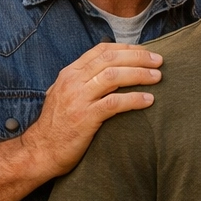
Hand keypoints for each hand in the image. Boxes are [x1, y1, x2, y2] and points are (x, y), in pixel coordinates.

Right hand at [20, 42, 163, 179]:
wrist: (40, 151)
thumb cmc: (58, 125)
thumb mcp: (65, 95)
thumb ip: (83, 81)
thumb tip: (111, 71)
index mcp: (70, 73)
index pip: (101, 51)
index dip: (127, 48)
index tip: (145, 52)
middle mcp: (73, 81)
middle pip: (111, 60)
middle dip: (138, 57)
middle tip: (159, 61)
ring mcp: (78, 99)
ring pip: (113, 77)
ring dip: (139, 74)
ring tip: (158, 77)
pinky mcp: (84, 118)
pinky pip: (114, 103)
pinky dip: (134, 99)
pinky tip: (149, 100)